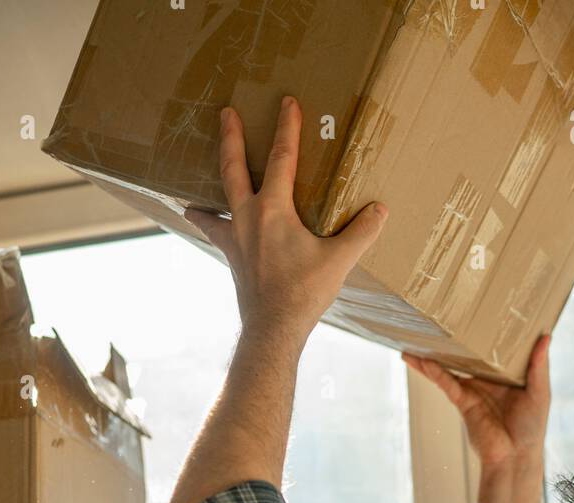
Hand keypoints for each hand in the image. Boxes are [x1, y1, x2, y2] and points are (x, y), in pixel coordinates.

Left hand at [182, 96, 388, 351]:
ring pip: (217, 202)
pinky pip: (215, 233)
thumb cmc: (303, 294)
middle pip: (233, 169)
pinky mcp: (231, 258)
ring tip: (193, 184)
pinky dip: (207, 223)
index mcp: (273, 210)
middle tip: (226, 113)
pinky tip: (200, 221)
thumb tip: (380, 210)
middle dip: (231, 138)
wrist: (273, 330)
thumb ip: (360, 232)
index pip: (282, 158)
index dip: (287, 128)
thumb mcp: (339, 261)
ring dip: (207, 188)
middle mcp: (247, 218)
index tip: (287, 103)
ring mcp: (234, 239)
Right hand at [402, 334, 550, 472]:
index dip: (486, 332)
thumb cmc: (532, 427)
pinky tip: (420, 359)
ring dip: (431, 355)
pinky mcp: (463, 401)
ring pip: (449, 367)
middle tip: (438, 320)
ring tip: (415, 338)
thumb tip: (546, 335)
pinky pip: (446, 383)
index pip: (494, 348)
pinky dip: (433, 371)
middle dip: (452, 341)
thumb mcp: (540, 391)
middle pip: (466, 355)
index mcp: (505, 375)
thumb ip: (539, 365)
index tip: (478, 312)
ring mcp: (472, 390)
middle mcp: (486, 380)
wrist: (516, 456)